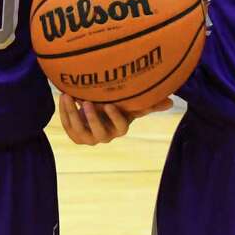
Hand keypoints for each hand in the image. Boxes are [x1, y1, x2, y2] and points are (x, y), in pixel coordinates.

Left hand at [56, 93, 172, 144]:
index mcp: (120, 129)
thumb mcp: (131, 104)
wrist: (97, 110)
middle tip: (86, 102)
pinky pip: (68, 128)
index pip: (120, 127)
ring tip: (68, 96)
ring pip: (80, 132)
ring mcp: (89, 138)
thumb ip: (148, 103)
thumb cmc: (117, 104)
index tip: (109, 104)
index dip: (115, 117)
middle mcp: (105, 137)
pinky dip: (64, 113)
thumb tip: (171, 102)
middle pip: (99, 134)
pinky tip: (63, 98)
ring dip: (72, 115)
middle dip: (92, 119)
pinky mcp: (76, 136)